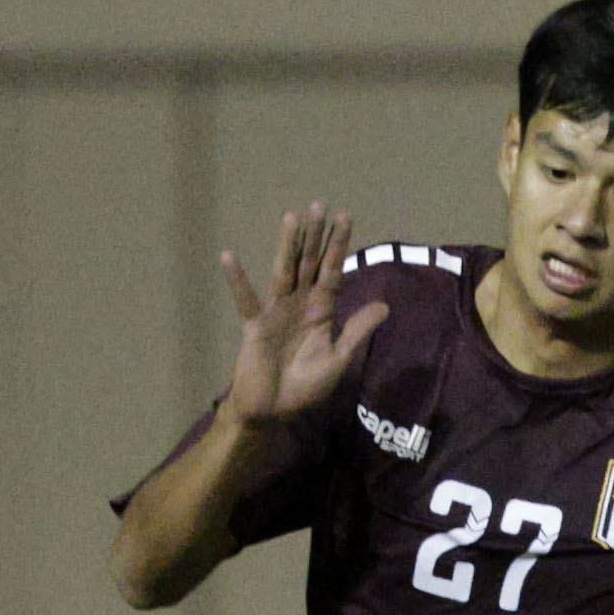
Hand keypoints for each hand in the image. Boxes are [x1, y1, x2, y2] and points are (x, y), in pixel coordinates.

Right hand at [219, 202, 389, 427]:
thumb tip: (385, 306)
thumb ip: (356, 331)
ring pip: (283, 271)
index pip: (333, 271)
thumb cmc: (304, 386)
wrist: (273, 410)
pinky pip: (245, 300)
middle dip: (315, 236)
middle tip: (319, 204)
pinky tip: (229, 257)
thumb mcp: (337, 359)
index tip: (344, 217)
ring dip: (287, 245)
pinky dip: (237, 280)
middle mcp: (299, 303)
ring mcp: (275, 311)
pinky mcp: (254, 325)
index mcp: (321, 310)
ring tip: (291, 217)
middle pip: (309, 263)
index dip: (339, 246)